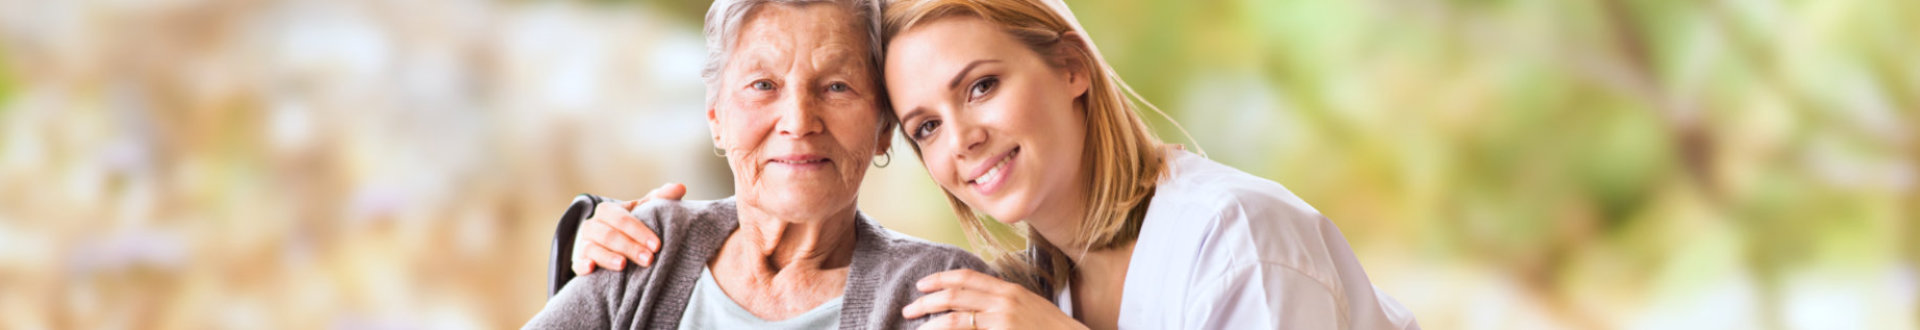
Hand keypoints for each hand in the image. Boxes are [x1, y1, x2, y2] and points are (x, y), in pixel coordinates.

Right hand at [571, 183, 685, 274]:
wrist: (609, 242)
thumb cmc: (631, 225)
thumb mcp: (644, 210)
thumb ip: (661, 199)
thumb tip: (680, 187)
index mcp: (607, 211)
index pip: (622, 219)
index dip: (639, 231)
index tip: (657, 245)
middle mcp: (592, 226)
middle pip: (608, 235)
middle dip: (629, 247)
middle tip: (649, 259)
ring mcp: (584, 244)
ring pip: (592, 248)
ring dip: (608, 257)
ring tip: (624, 265)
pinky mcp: (579, 261)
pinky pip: (577, 263)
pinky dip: (582, 265)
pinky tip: (591, 269)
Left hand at [904, 269, 1087, 329]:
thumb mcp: (1029, 309)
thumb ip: (1005, 303)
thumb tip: (979, 305)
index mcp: (1009, 290)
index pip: (968, 277)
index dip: (942, 279)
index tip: (923, 284)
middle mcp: (1004, 301)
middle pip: (956, 294)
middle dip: (928, 300)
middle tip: (910, 308)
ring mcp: (1003, 320)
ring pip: (956, 316)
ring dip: (931, 321)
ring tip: (916, 326)